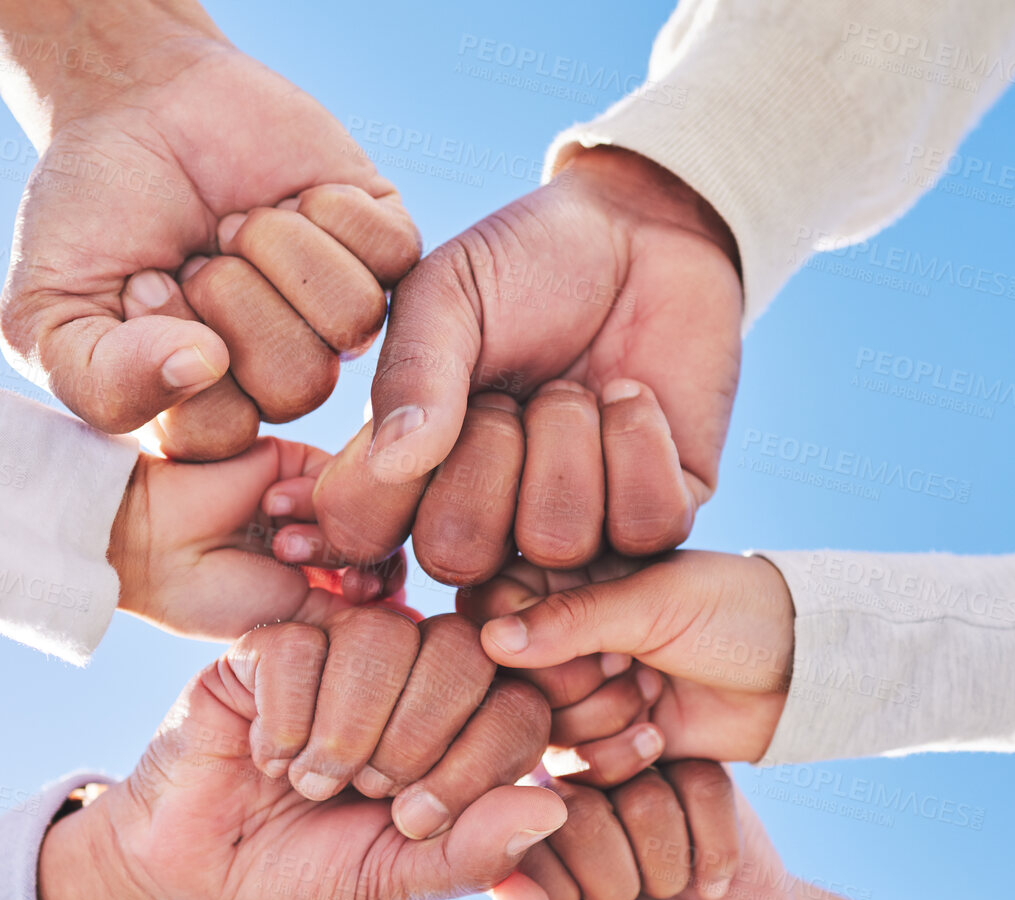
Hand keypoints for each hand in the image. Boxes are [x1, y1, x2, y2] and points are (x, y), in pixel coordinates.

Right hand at [0, 0, 418, 457]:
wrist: (132, 103)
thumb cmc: (87, 219)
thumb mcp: (46, 316)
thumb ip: (100, 380)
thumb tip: (203, 366)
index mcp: (210, 413)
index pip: (226, 435)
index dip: (178, 353)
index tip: (140, 289)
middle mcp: (281, 377)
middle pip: (298, 386)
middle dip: (229, 296)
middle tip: (195, 255)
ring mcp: (336, 314)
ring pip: (350, 321)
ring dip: (275, 248)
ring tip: (234, 224)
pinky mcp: (382, 247)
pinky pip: (389, 256)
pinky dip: (326, 210)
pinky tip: (288, 196)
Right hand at [36, 611, 563, 899]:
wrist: (185, 891)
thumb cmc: (297, 891)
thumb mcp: (393, 883)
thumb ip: (471, 849)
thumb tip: (555, 804)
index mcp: (454, 737)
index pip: (516, 701)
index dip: (477, 756)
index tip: (414, 822)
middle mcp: (405, 683)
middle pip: (459, 650)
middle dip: (413, 737)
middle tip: (365, 792)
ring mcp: (333, 657)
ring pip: (380, 634)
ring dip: (345, 727)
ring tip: (310, 782)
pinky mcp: (262, 649)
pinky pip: (300, 643)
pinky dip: (285, 715)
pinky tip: (265, 757)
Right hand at [109, 437, 416, 639]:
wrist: (151, 544)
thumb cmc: (211, 597)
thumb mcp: (292, 619)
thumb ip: (352, 615)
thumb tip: (416, 624)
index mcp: (324, 589)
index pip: (387, 588)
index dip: (385, 596)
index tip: (359, 607)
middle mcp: (326, 545)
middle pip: (388, 546)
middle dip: (367, 567)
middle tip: (339, 583)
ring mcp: (317, 502)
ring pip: (370, 510)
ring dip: (334, 533)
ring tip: (285, 548)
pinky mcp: (300, 462)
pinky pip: (342, 470)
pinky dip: (317, 493)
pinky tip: (274, 509)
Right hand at [313, 146, 741, 576]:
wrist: (642, 229)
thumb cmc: (526, 263)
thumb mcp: (447, 295)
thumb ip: (412, 373)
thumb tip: (393, 463)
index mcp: (407, 473)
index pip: (362, 536)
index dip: (385, 491)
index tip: (424, 412)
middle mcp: (481, 519)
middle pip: (458, 554)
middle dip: (488, 454)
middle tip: (509, 393)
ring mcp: (569, 529)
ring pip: (556, 542)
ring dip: (569, 440)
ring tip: (575, 388)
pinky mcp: (653, 520)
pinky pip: (642, 527)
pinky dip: (640, 447)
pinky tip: (630, 399)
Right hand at [463, 551, 793, 762]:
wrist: (796, 676)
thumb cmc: (734, 613)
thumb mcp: (656, 602)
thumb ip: (572, 619)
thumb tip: (488, 641)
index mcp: (561, 578)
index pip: (490, 608)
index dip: (525, 637)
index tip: (590, 636)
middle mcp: (557, 636)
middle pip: (507, 679)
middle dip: (574, 684)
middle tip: (631, 665)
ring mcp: (576, 691)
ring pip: (536, 726)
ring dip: (600, 719)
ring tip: (652, 693)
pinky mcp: (600, 742)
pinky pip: (572, 767)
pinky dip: (617, 756)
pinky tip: (658, 734)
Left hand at [491, 778, 801, 899]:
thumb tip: (504, 886)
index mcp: (519, 836)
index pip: (525, 845)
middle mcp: (566, 788)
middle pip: (581, 815)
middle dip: (620, 884)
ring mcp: (631, 767)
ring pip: (645, 797)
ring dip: (669, 869)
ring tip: (667, 889)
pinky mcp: (694, 760)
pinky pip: (704, 786)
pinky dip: (717, 853)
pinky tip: (710, 880)